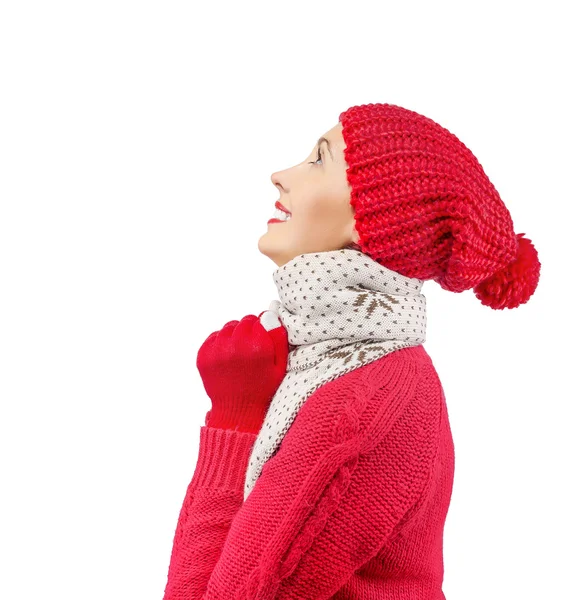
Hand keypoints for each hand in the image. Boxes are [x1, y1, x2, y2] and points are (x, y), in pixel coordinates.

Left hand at [196, 302, 288, 432]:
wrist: (237, 412)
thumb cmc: (262, 388)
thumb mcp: (279, 366)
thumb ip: (278, 338)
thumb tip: (269, 314)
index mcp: (257, 347)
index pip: (259, 319)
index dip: (262, 328)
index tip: (263, 338)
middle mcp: (235, 346)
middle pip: (243, 322)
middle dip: (249, 330)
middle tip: (252, 346)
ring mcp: (217, 351)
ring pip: (228, 327)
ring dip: (234, 335)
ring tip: (239, 351)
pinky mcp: (203, 356)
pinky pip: (214, 337)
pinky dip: (221, 343)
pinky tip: (228, 356)